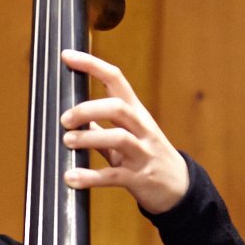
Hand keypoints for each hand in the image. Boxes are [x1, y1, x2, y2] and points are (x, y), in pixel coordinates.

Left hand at [60, 50, 188, 214]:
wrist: (180, 188)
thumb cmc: (148, 157)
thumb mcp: (128, 137)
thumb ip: (102, 127)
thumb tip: (76, 118)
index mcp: (136, 113)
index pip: (116, 80)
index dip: (92, 65)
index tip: (67, 55)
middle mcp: (142, 129)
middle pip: (118, 107)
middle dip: (88, 109)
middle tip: (64, 120)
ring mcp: (143, 153)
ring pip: (119, 138)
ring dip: (89, 138)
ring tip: (67, 142)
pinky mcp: (140, 179)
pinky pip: (114, 176)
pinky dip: (90, 177)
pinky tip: (72, 178)